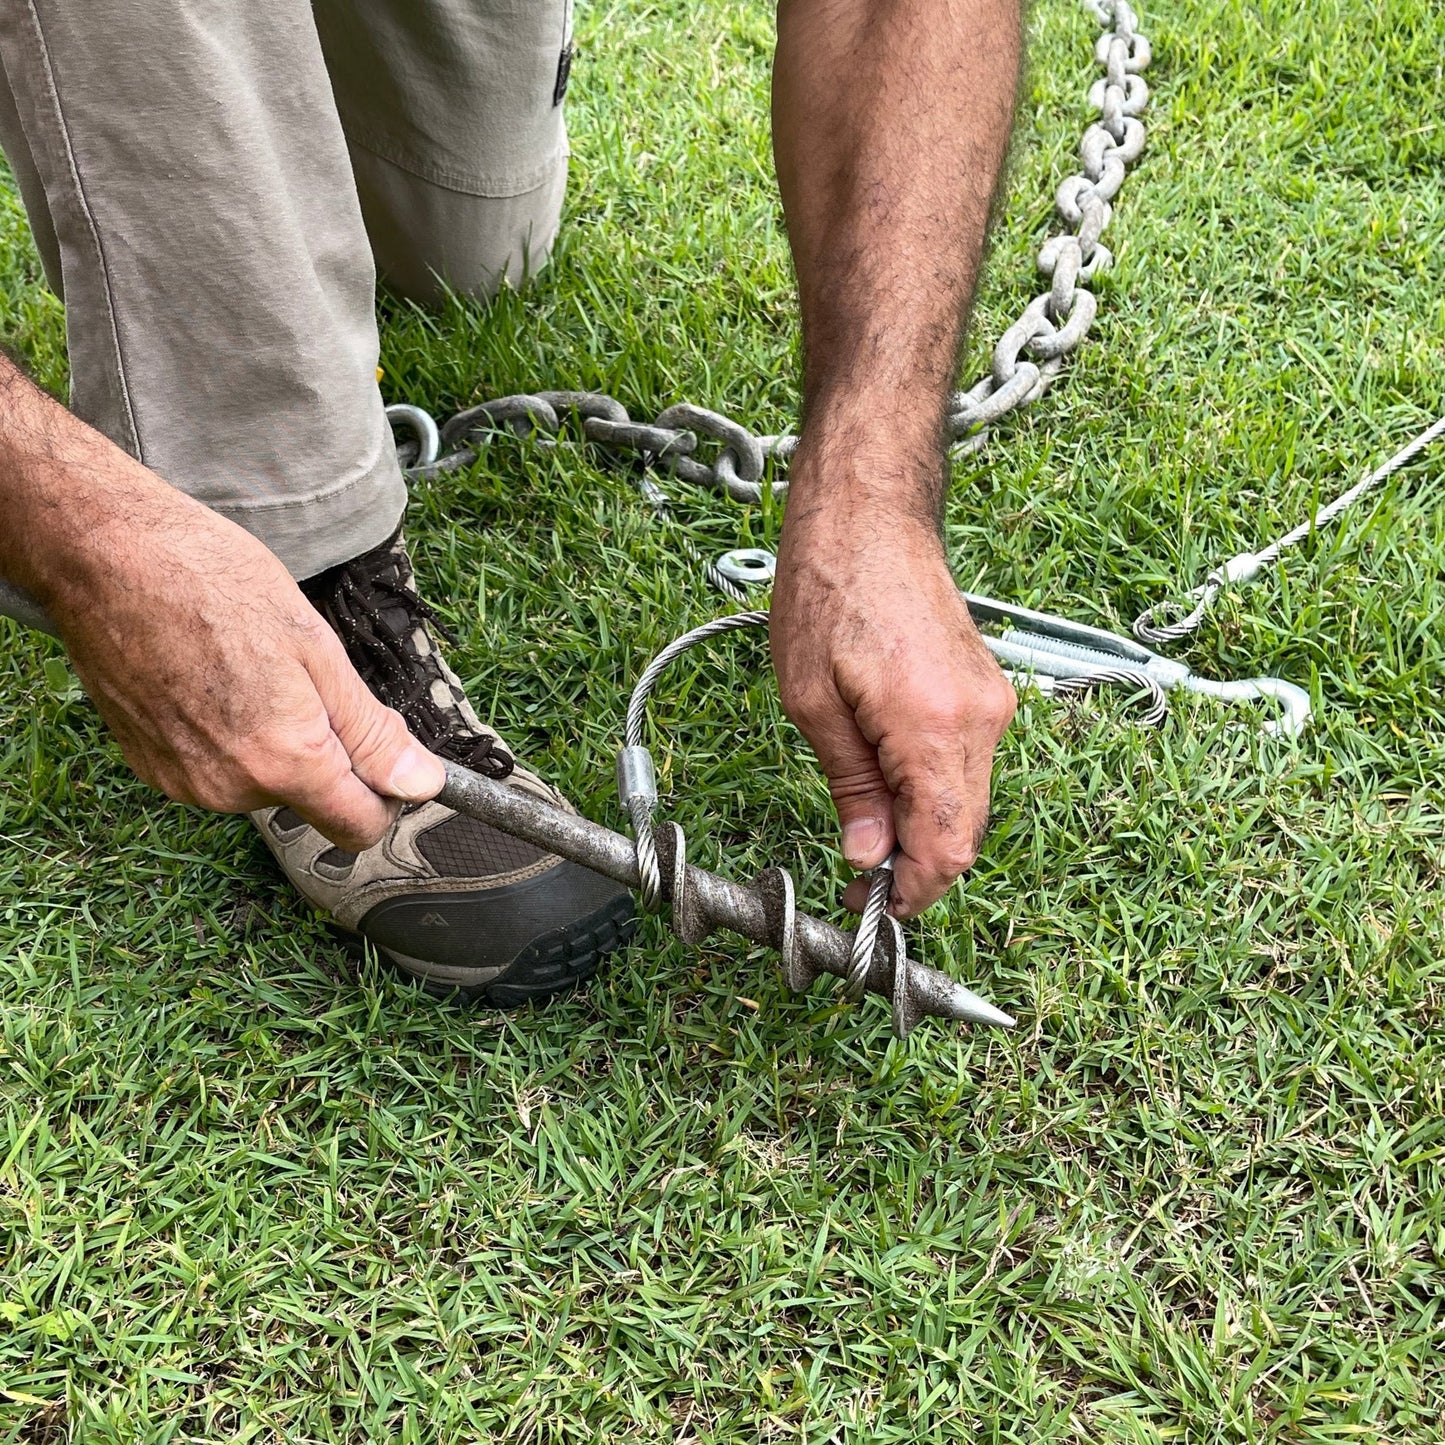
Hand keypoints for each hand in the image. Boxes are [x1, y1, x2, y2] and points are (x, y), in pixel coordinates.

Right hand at [27, 453, 441, 849]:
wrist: (103, 557)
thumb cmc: (212, 582)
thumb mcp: (317, 649)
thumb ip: (371, 730)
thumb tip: (422, 784)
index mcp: (284, 760)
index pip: (359, 826)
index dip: (386, 795)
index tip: (384, 753)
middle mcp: (230, 789)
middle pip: (311, 801)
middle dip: (324, 753)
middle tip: (300, 678)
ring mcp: (183, 782)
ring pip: (263, 784)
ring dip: (273, 743)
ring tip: (246, 669)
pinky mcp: (148, 767)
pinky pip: (217, 770)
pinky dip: (226, 737)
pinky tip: (208, 680)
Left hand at [770, 496, 1015, 917]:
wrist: (870, 518)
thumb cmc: (830, 592)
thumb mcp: (812, 702)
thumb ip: (850, 786)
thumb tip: (867, 855)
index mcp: (934, 726)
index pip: (947, 846)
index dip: (912, 892)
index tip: (872, 907)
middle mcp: (981, 720)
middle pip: (965, 831)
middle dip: (916, 865)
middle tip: (859, 874)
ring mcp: (991, 703)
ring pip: (969, 801)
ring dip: (924, 827)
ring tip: (865, 820)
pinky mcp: (987, 690)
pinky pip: (968, 765)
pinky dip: (934, 790)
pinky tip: (887, 779)